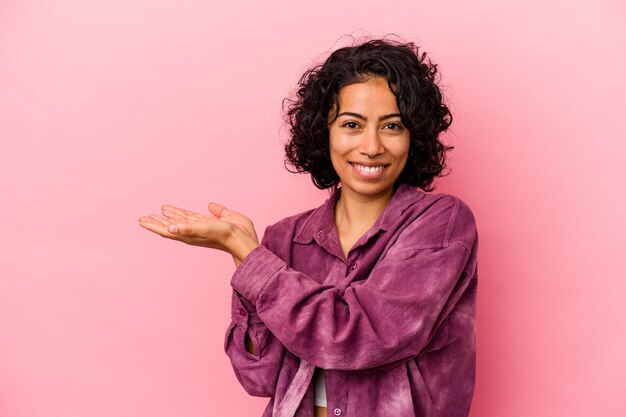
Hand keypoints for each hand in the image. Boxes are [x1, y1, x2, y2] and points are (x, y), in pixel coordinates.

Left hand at [138, 203, 258, 264]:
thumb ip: (187, 228)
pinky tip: (180, 209)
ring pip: (180, 220)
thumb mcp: (204, 229)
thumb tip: (170, 227)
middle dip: (157, 221)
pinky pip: (192, 216)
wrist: (243, 239)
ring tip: (160, 210)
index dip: (153, 225)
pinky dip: (184, 212)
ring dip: (170, 215)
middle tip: (144, 217)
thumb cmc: (224, 235)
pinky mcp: (209, 221)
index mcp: (187, 234)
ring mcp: (200, 227)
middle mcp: (191, 231)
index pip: (166, 229)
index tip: (142, 221)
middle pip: (170, 225)